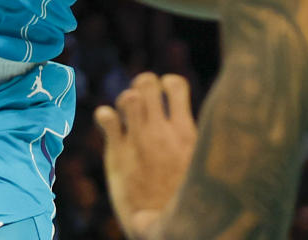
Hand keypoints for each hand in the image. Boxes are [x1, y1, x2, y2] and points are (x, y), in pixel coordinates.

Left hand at [96, 73, 197, 239]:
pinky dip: (105, 116)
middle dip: (144, 85)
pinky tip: (111, 127)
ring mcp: (138, 142)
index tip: (166, 97)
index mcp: (187, 134)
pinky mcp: (118, 155)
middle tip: (145, 102)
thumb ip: (195, 143)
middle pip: (147, 82)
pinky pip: (106, 117)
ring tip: (129, 115)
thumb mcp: (202, 167)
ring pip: (127, 96)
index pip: (175, 84)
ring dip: (125, 100)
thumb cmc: (188, 201)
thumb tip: (195, 124)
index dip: (168, 84)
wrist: (170, 232)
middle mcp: (161, 133)